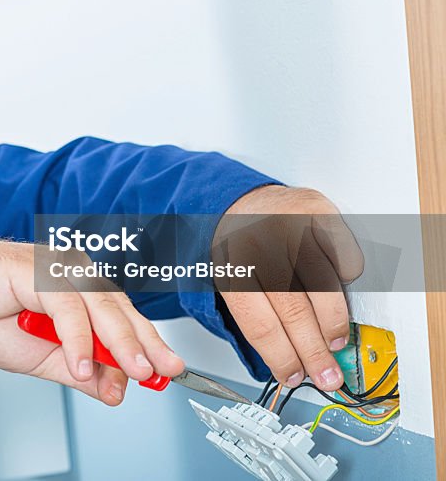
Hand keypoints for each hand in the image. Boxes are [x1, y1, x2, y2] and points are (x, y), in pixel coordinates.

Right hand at [0, 238, 184, 405]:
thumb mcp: (41, 358)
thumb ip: (78, 370)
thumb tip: (114, 388)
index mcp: (79, 293)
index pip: (122, 320)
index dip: (146, 346)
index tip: (165, 373)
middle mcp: (74, 276)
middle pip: (121, 310)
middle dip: (145, 344)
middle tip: (162, 372)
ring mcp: (57, 270)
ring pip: (101, 306)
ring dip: (120, 342)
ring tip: (136, 372)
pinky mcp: (37, 271)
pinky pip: (67, 307)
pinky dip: (76, 338)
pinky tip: (81, 362)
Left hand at [213, 185, 363, 389]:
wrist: (241, 202)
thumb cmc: (239, 248)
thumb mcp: (231, 280)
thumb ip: (257, 316)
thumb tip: (290, 363)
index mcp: (231, 267)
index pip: (259, 324)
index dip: (281, 356)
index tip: (294, 376)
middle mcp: (259, 244)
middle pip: (293, 312)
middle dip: (314, 352)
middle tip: (327, 374)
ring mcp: (290, 226)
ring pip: (324, 288)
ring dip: (334, 324)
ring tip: (335, 342)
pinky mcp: (318, 213)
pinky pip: (344, 257)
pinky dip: (346, 279)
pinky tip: (337, 289)